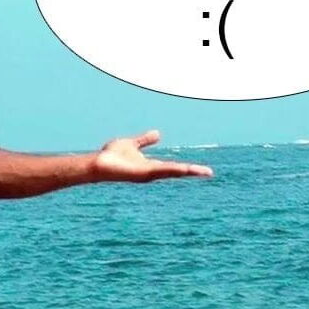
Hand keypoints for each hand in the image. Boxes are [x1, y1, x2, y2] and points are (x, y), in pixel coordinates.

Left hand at [92, 130, 212, 182]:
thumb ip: (145, 140)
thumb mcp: (132, 143)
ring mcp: (149, 174)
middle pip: (177, 171)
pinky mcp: (143, 173)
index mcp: (152, 166)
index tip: (203, 170)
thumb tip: (158, 133)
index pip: (174, 167)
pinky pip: (162, 170)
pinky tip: (185, 169)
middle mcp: (153, 172)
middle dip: (193, 172)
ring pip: (173, 171)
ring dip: (188, 171)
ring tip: (204, 172)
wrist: (98, 163)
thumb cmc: (111, 156)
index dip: (188, 167)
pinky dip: (174, 169)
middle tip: (209, 173)